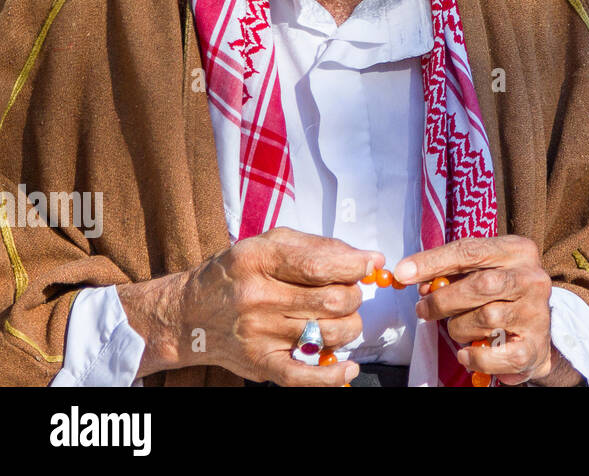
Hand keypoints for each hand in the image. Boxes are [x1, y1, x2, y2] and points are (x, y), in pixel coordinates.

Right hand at [175, 227, 381, 385]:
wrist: (188, 314)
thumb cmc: (237, 274)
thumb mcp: (269, 243)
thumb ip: (319, 246)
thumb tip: (369, 260)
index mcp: (259, 260)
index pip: (320, 266)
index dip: (355, 267)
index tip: (368, 265)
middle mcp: (257, 297)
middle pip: (332, 301)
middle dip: (353, 296)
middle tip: (348, 293)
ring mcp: (258, 334)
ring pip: (329, 334)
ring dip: (349, 326)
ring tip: (339, 318)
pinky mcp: (259, 364)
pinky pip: (303, 376)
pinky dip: (333, 375)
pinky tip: (348, 367)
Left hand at [394, 235, 553, 384]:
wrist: (537, 332)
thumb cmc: (501, 295)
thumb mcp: (481, 271)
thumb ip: (451, 272)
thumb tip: (414, 278)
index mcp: (518, 251)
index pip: (471, 250)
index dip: (434, 261)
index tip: (403, 272)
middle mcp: (532, 278)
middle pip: (481, 284)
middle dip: (443, 300)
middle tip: (422, 310)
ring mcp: (536, 312)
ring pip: (486, 318)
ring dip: (459, 328)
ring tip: (457, 329)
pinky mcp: (534, 346)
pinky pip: (495, 355)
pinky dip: (475, 358)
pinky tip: (466, 354)